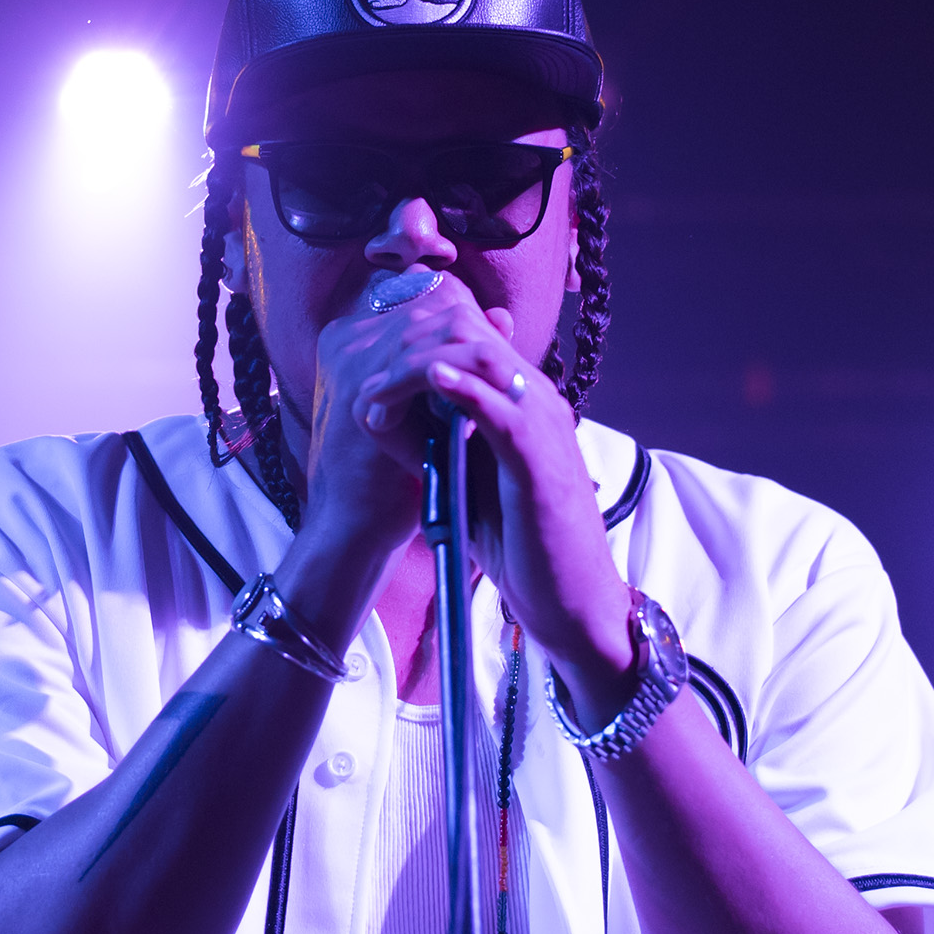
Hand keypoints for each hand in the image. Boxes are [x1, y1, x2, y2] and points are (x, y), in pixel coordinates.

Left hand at [321, 279, 635, 700]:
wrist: (569, 598)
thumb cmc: (521, 544)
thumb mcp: (469, 479)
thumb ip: (442, 441)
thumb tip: (394, 416)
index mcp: (521, 402)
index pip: (467, 339)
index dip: (414, 344)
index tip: (368, 376)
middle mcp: (538, 401)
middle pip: (471, 335)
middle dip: (408, 348)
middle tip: (364, 385)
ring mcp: (545, 426)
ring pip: (483, 361)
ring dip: (420, 367)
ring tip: (377, 391)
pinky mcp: (542, 462)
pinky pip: (504, 411)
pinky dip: (465, 391)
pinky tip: (431, 382)